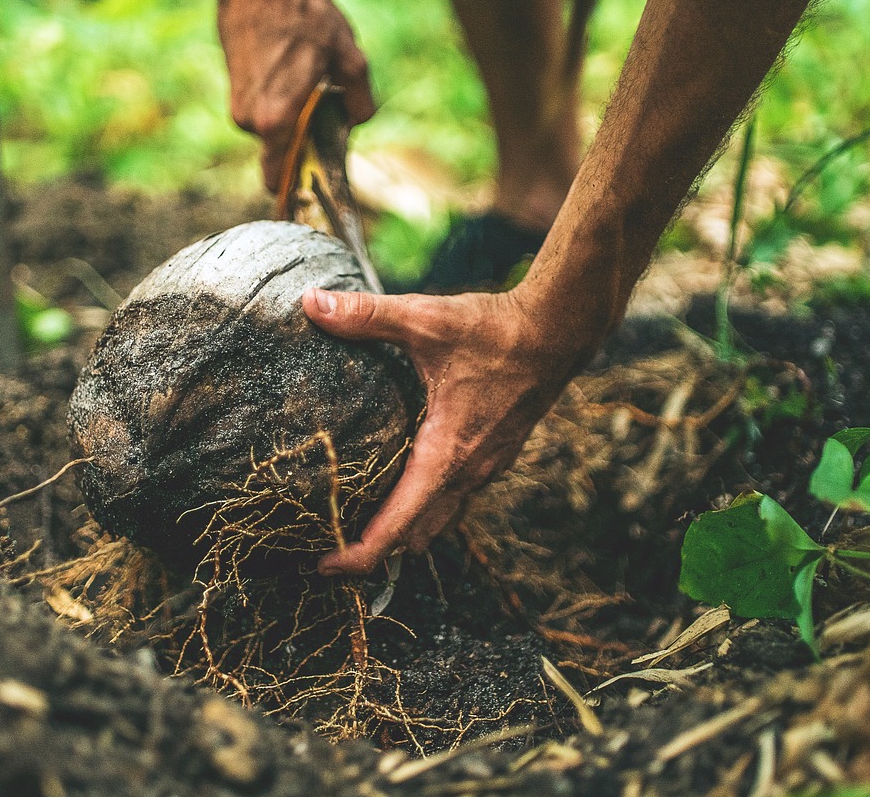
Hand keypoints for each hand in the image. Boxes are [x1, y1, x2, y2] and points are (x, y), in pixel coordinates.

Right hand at [211, 0, 374, 190]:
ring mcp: (238, 105)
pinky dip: (279, 102)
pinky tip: (291, 70)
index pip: (278, 180)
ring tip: (308, 79)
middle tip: (325, 113)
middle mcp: (251, 121)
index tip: (313, 191)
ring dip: (292, 118)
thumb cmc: (303, 15)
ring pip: (273, 130)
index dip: (296, 190)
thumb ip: (359, 99)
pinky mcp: (234, 90)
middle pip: (282, 153)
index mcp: (278, 121)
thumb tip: (357, 121)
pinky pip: (263, 111)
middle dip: (303, 142)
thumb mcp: (348, 55)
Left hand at [302, 286, 603, 574]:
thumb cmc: (495, 331)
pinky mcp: (495, 456)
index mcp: (447, 454)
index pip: (398, 526)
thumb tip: (311, 303)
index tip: (322, 567)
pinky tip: (406, 483)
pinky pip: (457, 498)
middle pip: (415, 535)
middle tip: (327, 545)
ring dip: (404, 530)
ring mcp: (486, 468)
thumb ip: (366, 316)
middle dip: (375, 549)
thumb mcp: (425, 319)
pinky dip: (427, 505)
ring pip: (440, 519)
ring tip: (360, 525)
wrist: (559, 331)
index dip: (358, 555)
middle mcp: (469, 472)